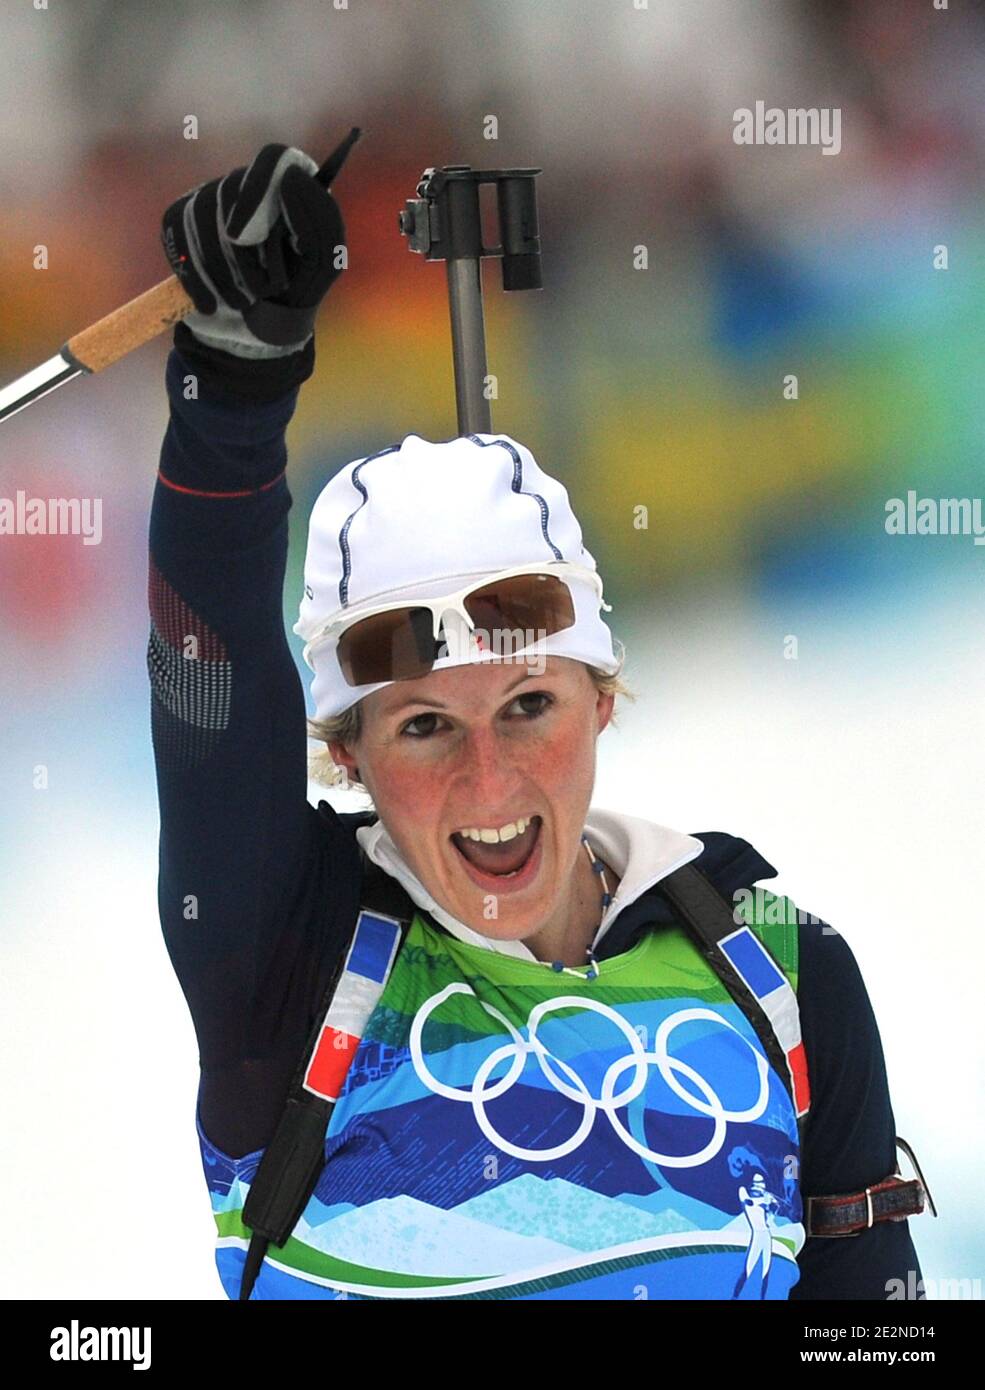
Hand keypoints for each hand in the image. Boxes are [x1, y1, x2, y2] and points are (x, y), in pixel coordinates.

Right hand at [161, 142, 347, 360]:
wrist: (269, 314)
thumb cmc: (302, 281)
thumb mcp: (325, 257)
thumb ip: (320, 219)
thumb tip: (291, 176)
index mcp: (287, 182)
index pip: (271, 160)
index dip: (258, 193)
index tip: (252, 234)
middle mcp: (247, 179)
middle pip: (231, 192)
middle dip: (245, 254)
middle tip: (261, 291)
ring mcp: (209, 195)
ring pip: (201, 218)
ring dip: (222, 272)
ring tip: (241, 303)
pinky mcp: (181, 217)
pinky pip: (176, 237)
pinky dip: (195, 278)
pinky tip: (210, 303)